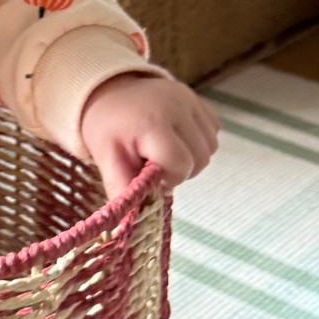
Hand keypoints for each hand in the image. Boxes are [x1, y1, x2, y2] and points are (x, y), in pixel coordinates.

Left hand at [80, 72, 216, 198]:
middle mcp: (177, 107)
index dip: (168, 177)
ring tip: (164, 151)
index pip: (180, 164)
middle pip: (200, 159)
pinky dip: (198, 142)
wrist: (107, 91)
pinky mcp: (198, 98)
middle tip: (155, 164)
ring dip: (191, 158)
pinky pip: (212, 132)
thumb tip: (124, 228)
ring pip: (210, 148)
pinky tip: (175, 138)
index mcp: (152, 123)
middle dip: (180, 170)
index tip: (148, 174)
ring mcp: (190, 100)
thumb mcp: (106, 158)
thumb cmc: (107, 127)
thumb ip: (121, 189)